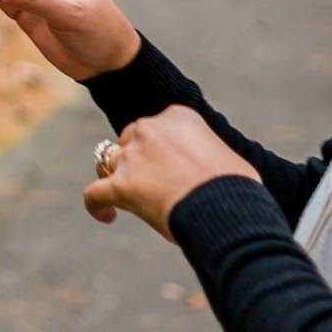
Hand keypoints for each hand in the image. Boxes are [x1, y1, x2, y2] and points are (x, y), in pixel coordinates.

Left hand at [84, 106, 257, 241]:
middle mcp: (150, 129)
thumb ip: (212, 156)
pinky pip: (94, 194)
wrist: (227, 208)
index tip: (171, 165)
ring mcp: (132, 156)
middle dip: (138, 158)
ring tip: (126, 196)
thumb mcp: (230, 160)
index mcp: (178, 116)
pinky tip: (107, 215)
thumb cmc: (238, 189)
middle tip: (153, 183)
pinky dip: (96, 205)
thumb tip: (218, 171)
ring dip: (116, 175)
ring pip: (109, 160)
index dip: (161, 146)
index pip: (160, 126)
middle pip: (131, 139)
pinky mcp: (119, 185)